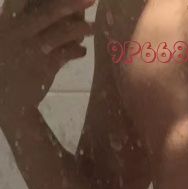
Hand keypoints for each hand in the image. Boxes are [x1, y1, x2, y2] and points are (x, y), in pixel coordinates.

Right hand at [0, 0, 93, 116]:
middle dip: (71, 4)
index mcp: (8, 23)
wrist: (1, 96)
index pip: (29, 5)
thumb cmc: (3, 65)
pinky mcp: (44, 67)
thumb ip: (23, 27)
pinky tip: (82, 51)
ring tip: (94, 28)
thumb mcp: (8, 38)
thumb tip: (45, 15)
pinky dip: (77, 51)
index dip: (52, 2)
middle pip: (48, 12)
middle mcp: (18, 32)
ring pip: (62, 33)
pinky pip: (66, 54)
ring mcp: (32, 49)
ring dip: (82, 28)